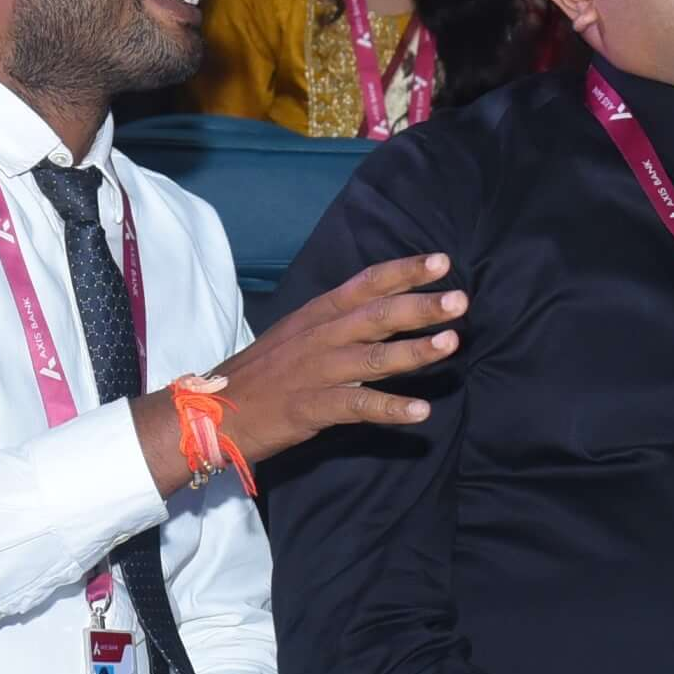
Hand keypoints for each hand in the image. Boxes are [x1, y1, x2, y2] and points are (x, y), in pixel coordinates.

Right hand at [170, 254, 463, 471]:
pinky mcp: (310, 408)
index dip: (404, 271)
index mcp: (317, 315)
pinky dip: (390, 408)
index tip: (442, 261)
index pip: (366, 284)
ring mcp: (315, 372)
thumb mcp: (297, 334)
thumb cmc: (262, 373)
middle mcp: (319, 337)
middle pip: (375, 315)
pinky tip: (421, 412)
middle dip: (419, 306)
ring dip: (414, 350)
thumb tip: (385, 313)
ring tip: (452, 343)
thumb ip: (338, 323)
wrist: (213, 411)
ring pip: (372, 357)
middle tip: (460, 299)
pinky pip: (357, 405)